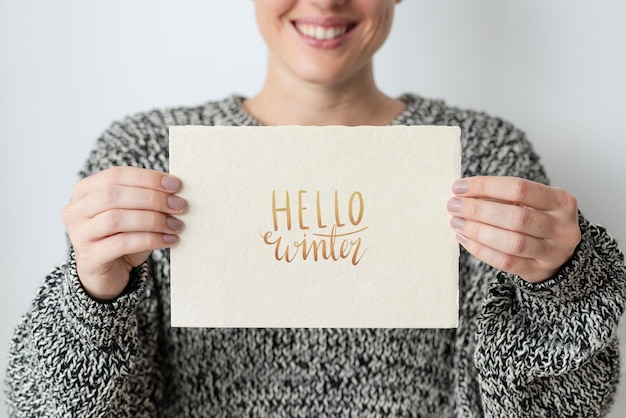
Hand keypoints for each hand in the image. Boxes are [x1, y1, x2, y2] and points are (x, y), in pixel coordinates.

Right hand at [62, 166, 185, 300]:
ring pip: (116, 219)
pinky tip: (169, 240)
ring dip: (152, 220)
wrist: (108, 273)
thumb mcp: (133, 212)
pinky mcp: (90, 258)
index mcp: (85, 190)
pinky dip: (150, 240)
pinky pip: (122, 244)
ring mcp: (80, 235)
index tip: (175, 184)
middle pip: (113, 195)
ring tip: (176, 225)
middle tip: (179, 205)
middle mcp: (76, 210)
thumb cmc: (123, 237)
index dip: (147, 178)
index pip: (116, 175)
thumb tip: (175, 188)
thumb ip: (146, 197)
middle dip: (151, 198)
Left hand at [447, 176, 580, 282]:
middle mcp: (562, 227)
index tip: (459, 187)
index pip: (519, 188)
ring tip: (456, 222)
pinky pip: (506, 262)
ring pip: (512, 242)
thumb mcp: (532, 203)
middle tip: (453, 205)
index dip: (485, 186)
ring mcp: (553, 252)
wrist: (561, 254)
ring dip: (478, 231)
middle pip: (515, 217)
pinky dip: (481, 250)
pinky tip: (465, 239)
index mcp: (561, 201)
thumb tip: (462, 193)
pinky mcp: (539, 271)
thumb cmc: (538, 220)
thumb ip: (503, 197)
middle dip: (478, 210)